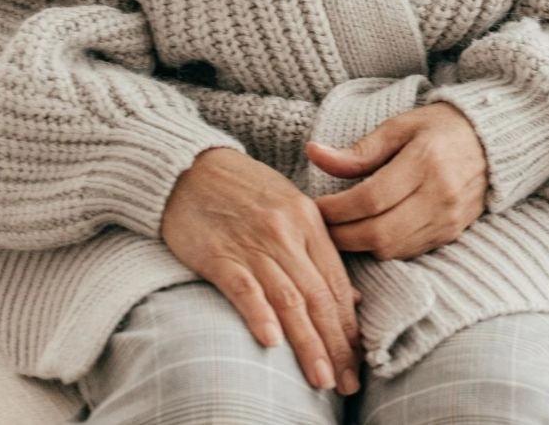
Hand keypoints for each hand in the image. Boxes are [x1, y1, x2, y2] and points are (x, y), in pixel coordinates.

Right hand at [161, 147, 361, 396]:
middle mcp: (284, 231)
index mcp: (307, 219)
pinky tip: (271, 342)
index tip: (359, 360)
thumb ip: (319, 250)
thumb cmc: (243, 189)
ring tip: (321, 377)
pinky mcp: (218, 254)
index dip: (349, 326)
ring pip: (288, 299)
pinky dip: (259, 315)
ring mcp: (251, 243)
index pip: (336, 282)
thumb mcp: (290, 206)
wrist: (189, 166)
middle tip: (347, 382)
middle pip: (317, 296)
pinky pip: (243, 288)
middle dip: (336, 344)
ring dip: (307, 343)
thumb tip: (351, 298)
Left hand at [308, 102, 486, 258]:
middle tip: (319, 227)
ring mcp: (448, 220)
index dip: (337, 209)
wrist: (491, 142)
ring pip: (393, 249)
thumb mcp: (398, 126)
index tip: (314, 207)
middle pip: (380, 232)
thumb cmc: (439, 128)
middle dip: (342, 235)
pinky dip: (383, 249)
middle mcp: (439, 196)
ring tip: (338, 231)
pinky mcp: (452, 234)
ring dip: (359, 246)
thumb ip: (359, 149)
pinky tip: (367, 235)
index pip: (371, 198)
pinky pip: (409, 253)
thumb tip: (314, 154)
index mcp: (425, 161)